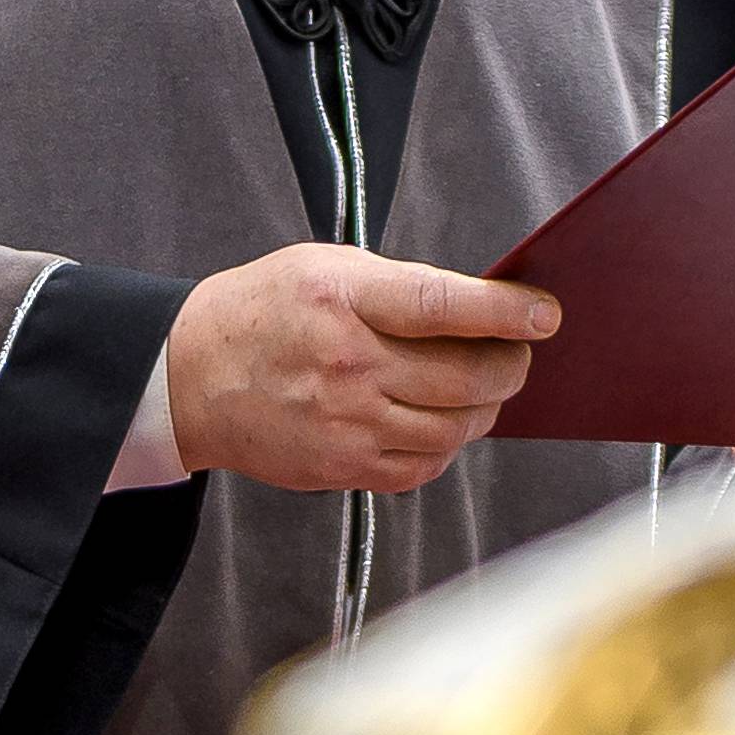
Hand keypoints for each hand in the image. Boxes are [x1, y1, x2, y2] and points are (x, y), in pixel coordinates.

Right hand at [164, 245, 560, 494]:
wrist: (190, 377)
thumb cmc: (261, 314)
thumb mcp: (324, 268)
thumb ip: (398, 286)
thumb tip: (478, 310)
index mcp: (343, 300)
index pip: (443, 306)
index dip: (505, 312)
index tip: (545, 315)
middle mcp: (347, 365)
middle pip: (465, 376)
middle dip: (510, 365)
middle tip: (518, 354)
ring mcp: (346, 423)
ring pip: (455, 426)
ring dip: (485, 408)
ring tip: (482, 388)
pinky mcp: (342, 466)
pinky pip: (424, 465)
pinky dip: (448, 444)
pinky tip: (442, 422)